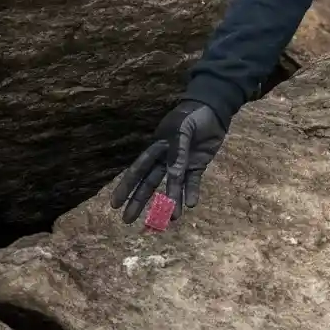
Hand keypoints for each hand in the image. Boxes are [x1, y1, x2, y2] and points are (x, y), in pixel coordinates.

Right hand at [110, 100, 225, 224]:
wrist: (214, 108)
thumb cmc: (192, 115)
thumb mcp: (182, 130)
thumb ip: (177, 153)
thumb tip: (172, 176)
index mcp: (156, 148)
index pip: (138, 170)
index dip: (126, 187)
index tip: (115, 204)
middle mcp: (165, 158)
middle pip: (150, 183)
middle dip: (140, 201)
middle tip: (128, 220)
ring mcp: (182, 163)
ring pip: (172, 185)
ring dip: (171, 201)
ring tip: (171, 219)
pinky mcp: (198, 164)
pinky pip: (192, 181)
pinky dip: (191, 192)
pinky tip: (189, 205)